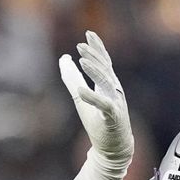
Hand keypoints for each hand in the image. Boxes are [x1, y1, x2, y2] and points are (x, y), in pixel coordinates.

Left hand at [59, 30, 132, 164]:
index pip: (104, 62)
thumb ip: (72, 78)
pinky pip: (103, 105)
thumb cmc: (98, 120)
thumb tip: (63, 58)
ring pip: (106, 83)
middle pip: (105, 69)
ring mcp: (115, 102)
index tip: (89, 34)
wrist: (113, 146)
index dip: (97, 48)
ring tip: (82, 61)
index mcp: (108, 85)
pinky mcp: (113, 117)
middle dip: (94, 56)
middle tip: (81, 45)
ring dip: (95, 71)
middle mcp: (114, 90)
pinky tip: (81, 91)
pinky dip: (92, 97)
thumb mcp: (81, 96)